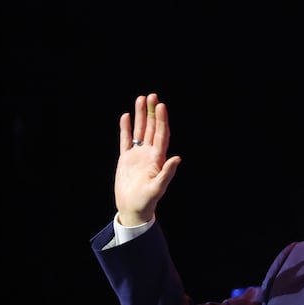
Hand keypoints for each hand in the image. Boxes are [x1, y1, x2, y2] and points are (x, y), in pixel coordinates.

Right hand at [114, 93, 181, 226]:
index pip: (161, 135)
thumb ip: (167, 173)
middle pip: (151, 128)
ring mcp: (137, 155)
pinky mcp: (126, 159)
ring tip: (140, 99)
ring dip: (140, 116)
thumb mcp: (158, 188)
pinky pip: (126, 140)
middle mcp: (149, 154)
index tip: (161, 106)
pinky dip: (125, 128)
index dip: (162, 120)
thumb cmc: (147, 202)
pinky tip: (126, 116)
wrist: (133, 209)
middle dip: (152, 112)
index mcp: (158, 159)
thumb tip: (178, 158)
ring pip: (139, 131)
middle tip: (152, 95)